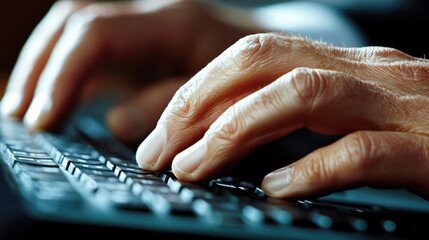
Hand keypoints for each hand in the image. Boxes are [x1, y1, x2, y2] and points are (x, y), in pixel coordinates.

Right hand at [0, 0, 258, 143]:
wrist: (272, 55)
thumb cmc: (255, 75)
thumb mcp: (226, 94)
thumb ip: (174, 107)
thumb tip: (117, 124)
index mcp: (173, 22)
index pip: (97, 34)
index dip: (63, 74)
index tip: (43, 118)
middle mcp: (152, 16)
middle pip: (76, 22)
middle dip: (41, 67)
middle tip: (20, 115)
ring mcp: (144, 28)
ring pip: (76, 30)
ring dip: (45, 65)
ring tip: (23, 108)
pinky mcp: (142, 45)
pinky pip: (92, 49)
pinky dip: (68, 73)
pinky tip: (56, 100)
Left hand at [136, 32, 428, 198]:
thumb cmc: (424, 133)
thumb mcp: (352, 113)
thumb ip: (300, 118)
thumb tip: (230, 138)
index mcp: (339, 66)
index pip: (248, 59)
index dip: (194, 92)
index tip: (156, 134)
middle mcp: (362, 72)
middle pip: (259, 62)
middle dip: (197, 105)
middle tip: (155, 152)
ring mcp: (397, 103)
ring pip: (300, 94)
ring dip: (235, 131)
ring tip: (192, 168)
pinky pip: (362, 149)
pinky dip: (311, 167)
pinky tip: (274, 189)